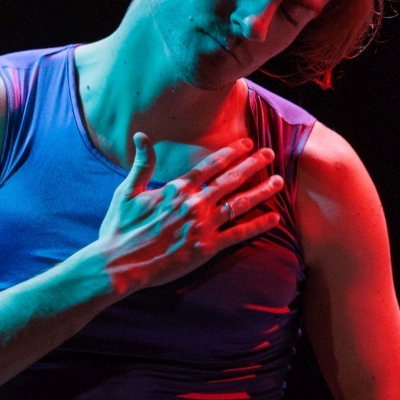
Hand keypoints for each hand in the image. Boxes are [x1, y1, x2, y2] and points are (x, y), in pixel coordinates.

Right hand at [90, 133, 282, 294]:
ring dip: (262, 191)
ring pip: (240, 203)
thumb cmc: (120, 228)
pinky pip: (239, 234)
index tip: (248, 143)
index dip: (231, 152)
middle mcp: (195, 203)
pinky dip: (258, 225)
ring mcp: (203, 225)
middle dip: (253, 164)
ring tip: (279, 181)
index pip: (210, 165)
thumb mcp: (127, 191)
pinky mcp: (207, 247)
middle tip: (271, 153)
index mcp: (177, 188)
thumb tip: (142, 136)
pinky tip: (275, 218)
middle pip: (231, 179)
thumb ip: (141, 163)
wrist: (120, 263)